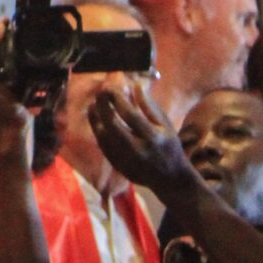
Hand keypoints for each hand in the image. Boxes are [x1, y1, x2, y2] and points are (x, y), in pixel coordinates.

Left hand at [90, 79, 196, 202]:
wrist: (169, 178)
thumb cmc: (169, 145)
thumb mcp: (165, 124)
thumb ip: (149, 106)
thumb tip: (135, 84)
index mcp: (153, 138)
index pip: (130, 116)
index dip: (118, 100)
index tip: (111, 88)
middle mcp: (138, 150)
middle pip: (113, 127)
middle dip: (104, 107)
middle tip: (99, 93)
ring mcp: (126, 161)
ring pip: (104, 138)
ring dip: (96, 120)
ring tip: (93, 105)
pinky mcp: (118, 166)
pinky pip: (104, 147)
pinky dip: (99, 132)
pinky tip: (97, 120)